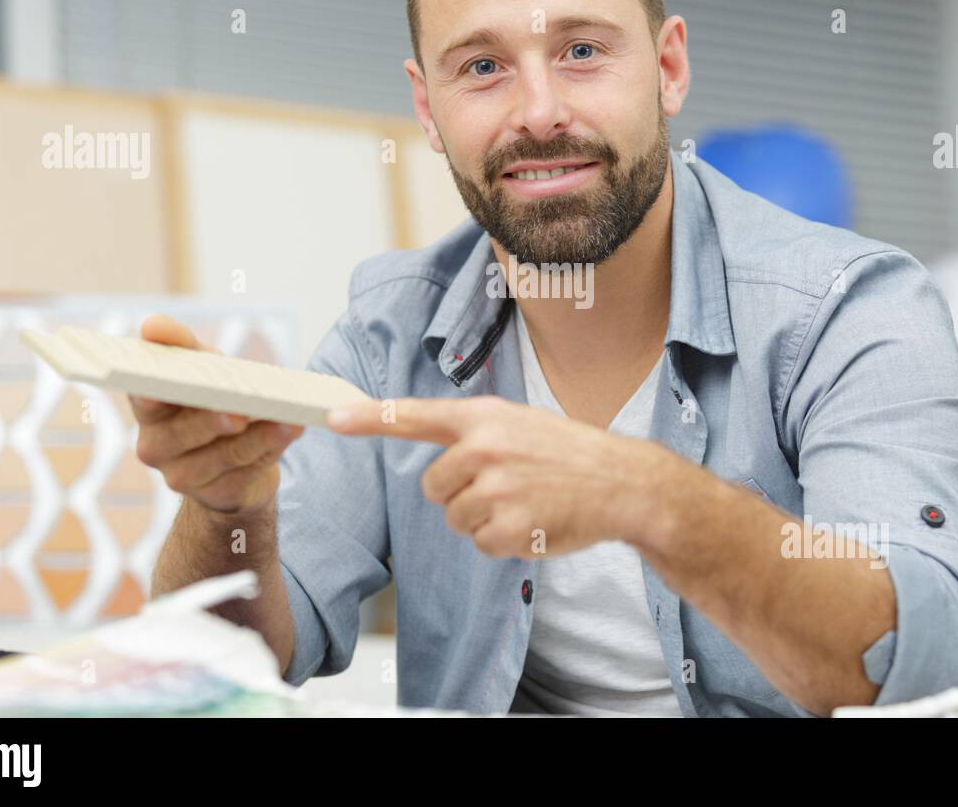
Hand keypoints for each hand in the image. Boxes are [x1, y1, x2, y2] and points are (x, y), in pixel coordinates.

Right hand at [130, 314, 303, 514]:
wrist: (237, 458)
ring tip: (286, 419)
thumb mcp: (200, 367)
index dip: (151, 393)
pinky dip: (272, 448)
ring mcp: (183, 476)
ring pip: (223, 454)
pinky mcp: (218, 495)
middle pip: (186, 432)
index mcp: (148, 411)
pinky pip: (246, 471)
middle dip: (212, 420)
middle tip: (237, 411)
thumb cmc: (212, 400)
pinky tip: (291, 431)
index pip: (143, 398)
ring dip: (257, 436)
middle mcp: (156, 447)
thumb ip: (181, 344)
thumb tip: (152, 325)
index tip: (159, 388)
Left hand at [324, 394, 676, 558]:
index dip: (371, 417)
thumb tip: (438, 457)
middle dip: (460, 494)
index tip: (333, 416)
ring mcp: (497, 488)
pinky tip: (534, 523)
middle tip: (506, 486)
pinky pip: (480, 543)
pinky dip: (504, 542)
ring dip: (484, 520)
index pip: (416, 415)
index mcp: (485, 417)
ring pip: (455, 518)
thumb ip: (476, 433)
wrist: (624, 484)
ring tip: (525, 503)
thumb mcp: (521, 423)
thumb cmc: (570, 454)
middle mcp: (485, 448)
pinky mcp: (510, 526)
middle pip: (433, 486)